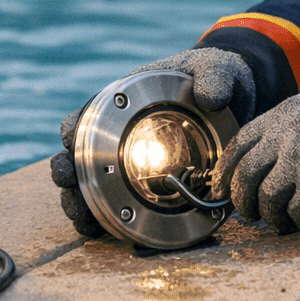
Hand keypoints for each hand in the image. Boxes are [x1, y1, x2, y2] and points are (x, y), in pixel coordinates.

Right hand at [50, 48, 254, 236]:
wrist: (233, 103)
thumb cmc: (216, 81)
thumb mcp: (218, 71)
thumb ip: (215, 77)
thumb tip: (212, 97)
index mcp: (128, 104)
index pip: (88, 115)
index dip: (74, 129)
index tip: (70, 139)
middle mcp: (121, 135)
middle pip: (78, 154)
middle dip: (66, 170)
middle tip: (67, 181)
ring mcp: (130, 163)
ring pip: (90, 185)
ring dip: (79, 201)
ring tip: (82, 216)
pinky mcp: (147, 187)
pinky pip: (117, 205)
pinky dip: (102, 219)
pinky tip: (99, 229)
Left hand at [212, 87, 299, 235]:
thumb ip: (287, 134)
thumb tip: (258, 170)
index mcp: (285, 114)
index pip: (239, 144)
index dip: (226, 172)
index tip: (223, 191)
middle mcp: (288, 133)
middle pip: (246, 176)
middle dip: (246, 203)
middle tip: (256, 214)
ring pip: (268, 201)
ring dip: (278, 218)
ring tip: (295, 219)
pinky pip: (299, 216)